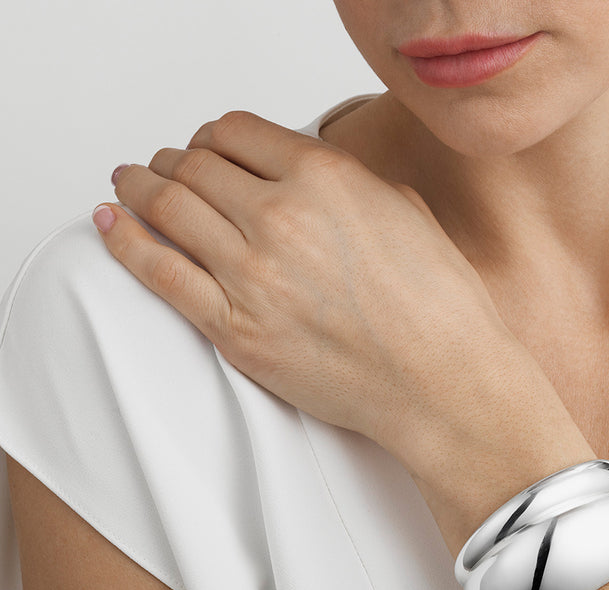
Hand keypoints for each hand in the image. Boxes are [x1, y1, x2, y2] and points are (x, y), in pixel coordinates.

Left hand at [93, 111, 526, 472]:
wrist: (443, 383)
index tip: (206, 146)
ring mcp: (252, 276)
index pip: (238, 131)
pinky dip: (125, 242)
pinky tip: (110, 224)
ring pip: (167, 208)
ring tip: (127, 185)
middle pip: (194, 166)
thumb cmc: (439, 308)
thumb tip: (308, 176)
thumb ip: (347, 184)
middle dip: (172, 160)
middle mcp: (282, 217)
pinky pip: (160, 273)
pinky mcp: (236, 331)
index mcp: (327, 179)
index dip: (214, 135)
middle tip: (162, 167)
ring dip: (138, 188)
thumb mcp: (406, 213)